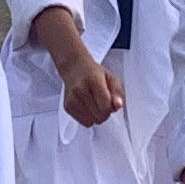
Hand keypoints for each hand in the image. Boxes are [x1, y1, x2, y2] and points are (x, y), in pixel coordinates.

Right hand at [31, 8, 122, 126]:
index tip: (110, 100)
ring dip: (96, 114)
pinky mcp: (66, 106)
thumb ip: (117, 91)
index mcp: (94, 81)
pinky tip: (86, 104)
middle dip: (105, 111)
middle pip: (101, 117)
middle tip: (102, 99)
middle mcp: (81, 90)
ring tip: (94, 101)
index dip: (111, 107)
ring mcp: (71, 98)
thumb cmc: (94, 69)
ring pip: (92, 121)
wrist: (71, 62)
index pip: (107, 107)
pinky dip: (87, 116)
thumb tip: (118, 106)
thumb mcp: (110, 75)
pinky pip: (83, 122)